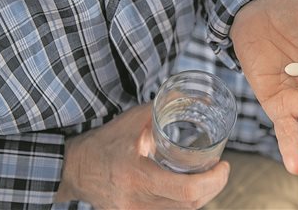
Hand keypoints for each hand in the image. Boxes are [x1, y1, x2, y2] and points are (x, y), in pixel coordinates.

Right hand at [55, 104, 229, 208]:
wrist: (74, 169)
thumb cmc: (104, 142)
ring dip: (203, 196)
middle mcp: (137, 200)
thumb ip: (163, 107)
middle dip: (214, 188)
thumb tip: (194, 97)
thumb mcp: (132, 121)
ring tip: (211, 178)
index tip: (224, 165)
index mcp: (137, 176)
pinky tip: (192, 189)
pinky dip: (186, 203)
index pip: (185, 190)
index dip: (213, 181)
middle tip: (222, 170)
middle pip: (189, 205)